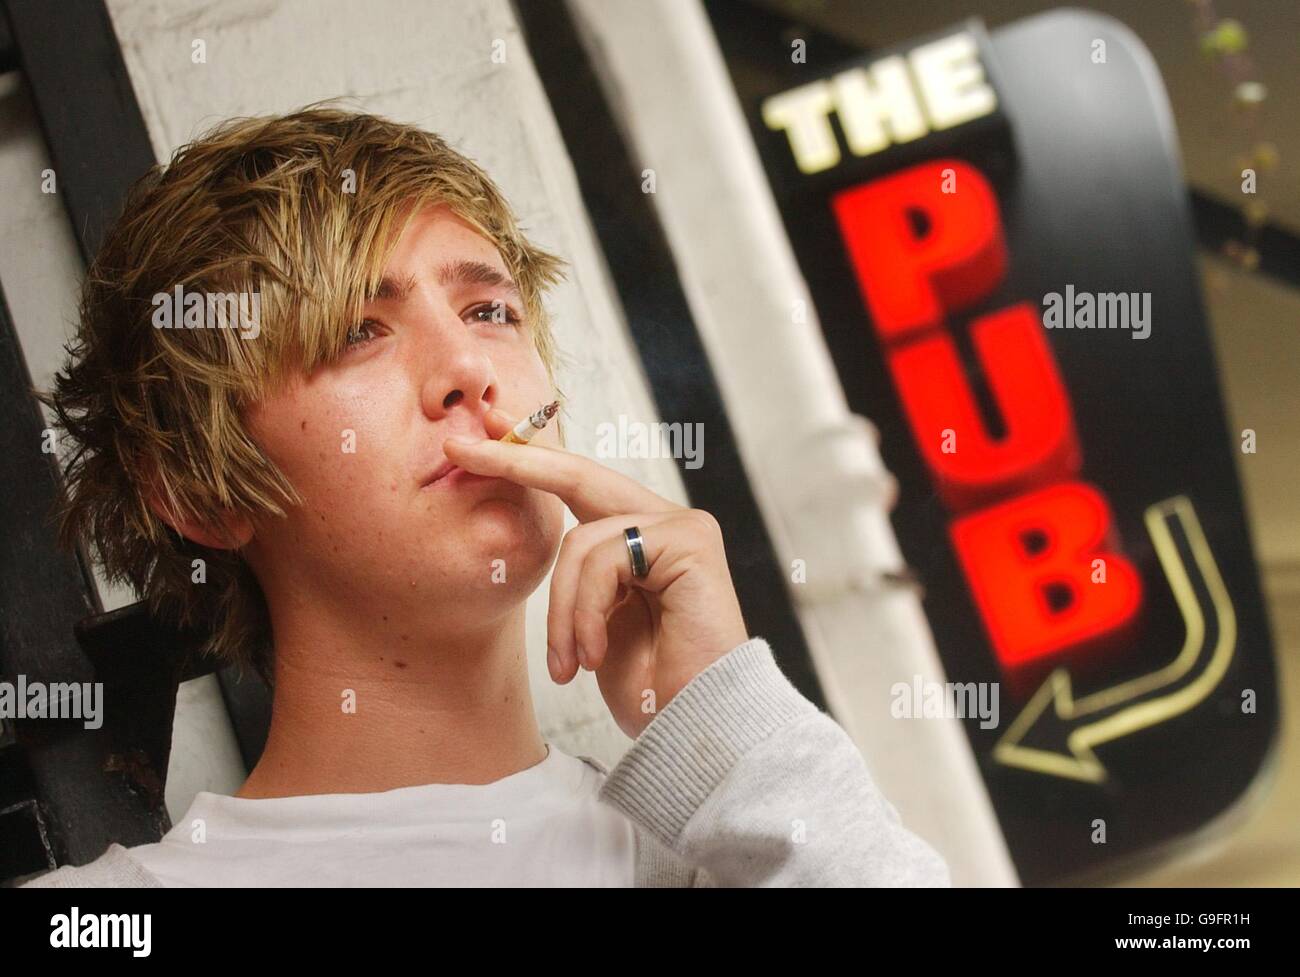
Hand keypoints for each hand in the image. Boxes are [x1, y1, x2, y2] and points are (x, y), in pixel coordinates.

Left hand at [443, 408, 749, 738]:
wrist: (695, 728)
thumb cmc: (648, 687)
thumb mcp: (593, 622)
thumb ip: (577, 575)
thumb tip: (518, 524)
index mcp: (643, 538)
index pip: (581, 486)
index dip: (532, 457)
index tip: (484, 433)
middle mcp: (667, 523)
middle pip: (579, 476)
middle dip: (515, 459)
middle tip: (458, 449)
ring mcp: (683, 528)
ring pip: (581, 541)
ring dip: (561, 611)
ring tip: (568, 664)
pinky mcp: (691, 542)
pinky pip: (605, 559)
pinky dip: (584, 612)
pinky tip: (594, 654)